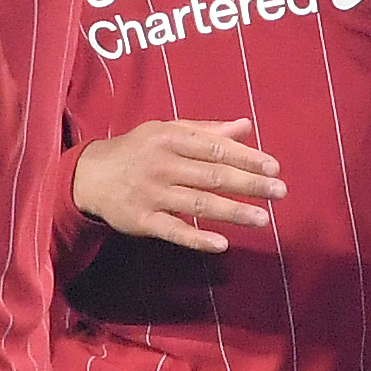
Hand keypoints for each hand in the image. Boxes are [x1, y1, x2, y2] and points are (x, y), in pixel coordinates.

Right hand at [76, 117, 283, 250]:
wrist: (90, 175)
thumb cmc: (138, 150)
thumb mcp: (167, 131)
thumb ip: (207, 131)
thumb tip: (247, 126)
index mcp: (170, 139)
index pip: (216, 148)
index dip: (247, 158)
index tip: (274, 167)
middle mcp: (161, 165)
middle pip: (212, 176)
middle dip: (249, 184)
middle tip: (279, 191)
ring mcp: (151, 194)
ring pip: (198, 204)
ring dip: (232, 212)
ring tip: (263, 219)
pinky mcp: (142, 220)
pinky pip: (173, 231)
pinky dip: (197, 238)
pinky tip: (222, 244)